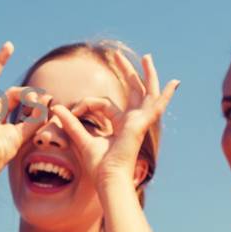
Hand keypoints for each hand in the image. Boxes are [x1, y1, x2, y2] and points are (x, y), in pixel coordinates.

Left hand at [51, 50, 177, 189]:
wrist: (108, 177)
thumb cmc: (98, 165)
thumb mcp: (82, 137)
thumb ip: (71, 122)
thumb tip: (56, 107)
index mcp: (119, 124)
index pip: (103, 104)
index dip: (85, 104)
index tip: (72, 110)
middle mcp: (132, 121)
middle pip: (132, 90)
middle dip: (125, 71)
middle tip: (116, 55)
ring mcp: (140, 121)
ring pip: (147, 92)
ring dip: (147, 74)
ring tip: (147, 57)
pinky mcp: (143, 123)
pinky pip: (157, 105)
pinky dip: (166, 95)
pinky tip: (174, 83)